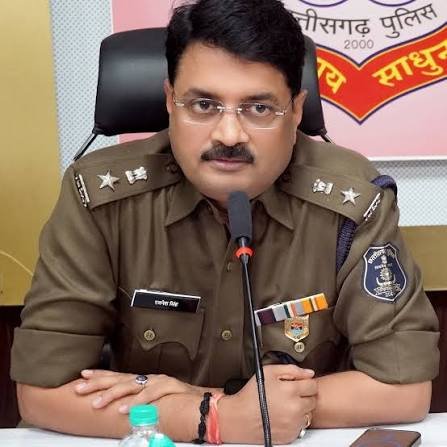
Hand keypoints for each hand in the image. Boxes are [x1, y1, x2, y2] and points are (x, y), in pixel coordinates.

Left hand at [74, 370, 199, 412]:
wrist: (202, 401)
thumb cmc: (176, 401)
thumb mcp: (152, 399)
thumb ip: (137, 400)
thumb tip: (117, 406)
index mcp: (143, 380)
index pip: (117, 375)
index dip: (100, 375)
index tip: (83, 374)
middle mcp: (148, 378)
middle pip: (119, 378)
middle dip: (98, 383)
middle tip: (80, 388)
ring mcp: (158, 381)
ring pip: (131, 385)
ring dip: (112, 395)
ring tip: (98, 403)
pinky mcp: (169, 387)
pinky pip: (150, 395)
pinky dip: (136, 402)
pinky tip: (124, 409)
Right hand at [219, 364, 316, 443]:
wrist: (239, 418)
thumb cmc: (251, 395)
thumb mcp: (268, 372)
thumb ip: (291, 369)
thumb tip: (308, 373)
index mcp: (291, 390)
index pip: (313, 385)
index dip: (305, 382)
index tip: (298, 383)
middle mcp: (295, 408)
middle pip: (313, 399)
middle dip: (304, 395)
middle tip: (290, 393)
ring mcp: (294, 423)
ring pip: (309, 413)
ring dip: (301, 408)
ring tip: (285, 404)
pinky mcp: (291, 435)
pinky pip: (301, 426)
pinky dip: (295, 420)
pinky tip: (283, 415)